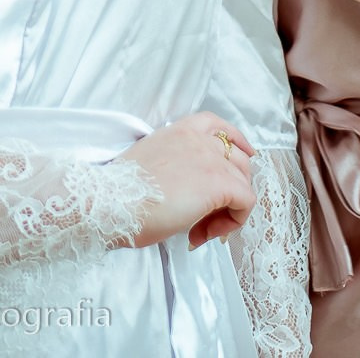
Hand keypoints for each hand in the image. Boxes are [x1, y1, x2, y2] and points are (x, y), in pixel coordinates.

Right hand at [114, 112, 258, 249]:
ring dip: (229, 209)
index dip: (236, 141)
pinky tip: (205, 233)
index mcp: (179, 131)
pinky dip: (233, 222)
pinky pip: (245, 201)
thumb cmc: (121, 193)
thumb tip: (188, 190)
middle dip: (230, 190)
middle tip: (205, 217)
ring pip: (244, 182)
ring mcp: (211, 160)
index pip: (217, 125)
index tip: (244, 155)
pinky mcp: (220, 183)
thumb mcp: (151, 164)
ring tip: (201, 229)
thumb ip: (175, 166)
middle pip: (238, 159)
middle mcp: (199, 139)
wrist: (113, 202)